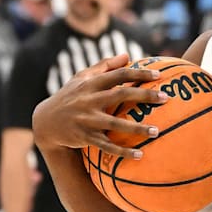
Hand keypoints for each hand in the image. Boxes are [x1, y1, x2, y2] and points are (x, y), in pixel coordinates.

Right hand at [32, 53, 166, 158]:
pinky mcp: (85, 137)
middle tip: (166, 98)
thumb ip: (104, 66)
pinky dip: (122, 151)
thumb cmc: (69, 96)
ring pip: (115, 123)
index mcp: (91, 83)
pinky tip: (139, 155)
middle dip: (144, 96)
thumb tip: (127, 55)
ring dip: (137, 128)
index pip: (118, 75)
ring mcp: (86, 119)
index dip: (138, 74)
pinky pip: (106, 146)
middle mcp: (89, 100)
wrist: (45, 122)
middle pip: (120, 95)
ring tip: (157, 131)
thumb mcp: (81, 78)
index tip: (158, 76)